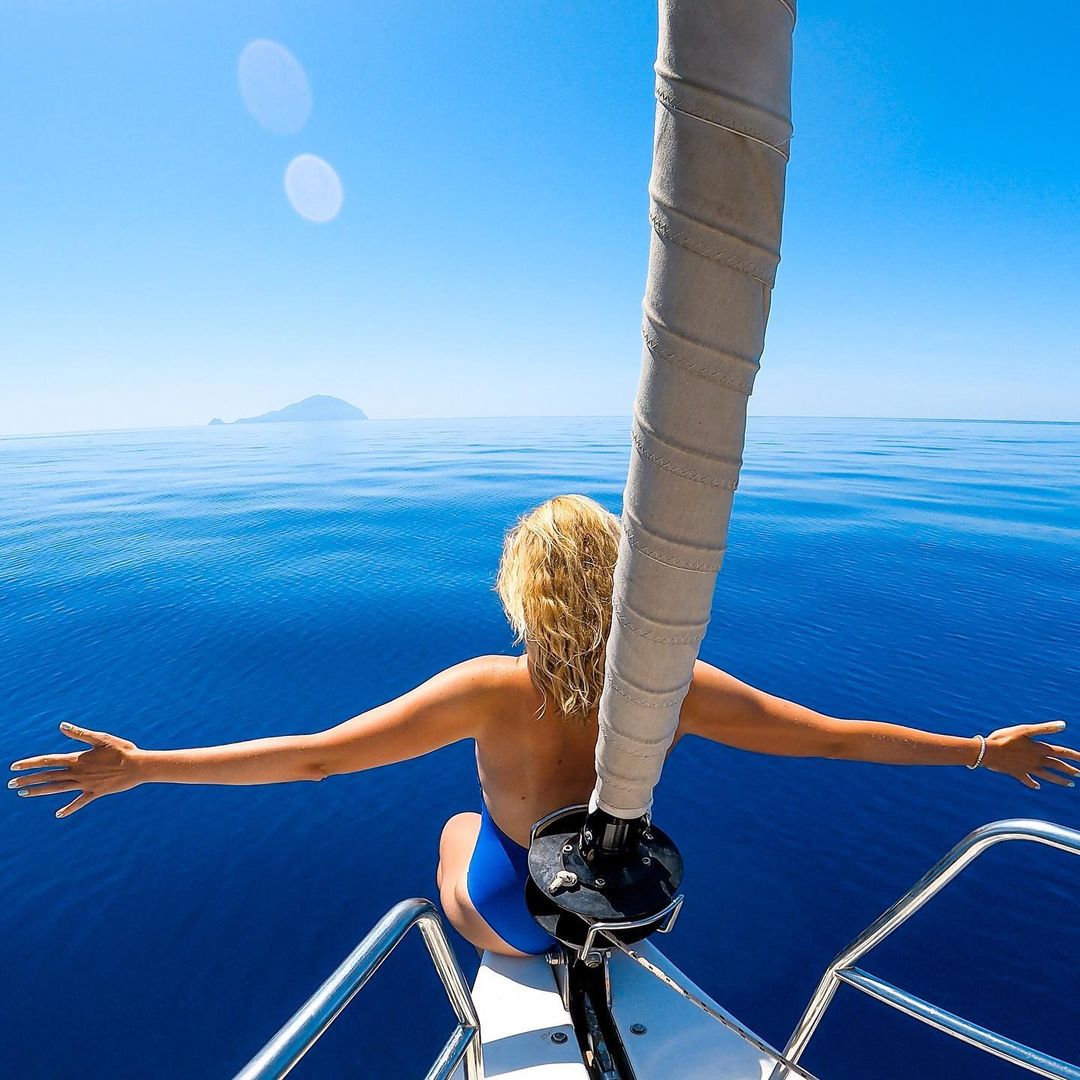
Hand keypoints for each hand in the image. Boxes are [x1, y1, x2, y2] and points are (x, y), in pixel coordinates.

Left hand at [9, 722, 143, 816]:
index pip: (48, 761)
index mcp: (77, 759)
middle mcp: (77, 773)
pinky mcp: (95, 793)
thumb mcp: (101, 738)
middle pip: (48, 776)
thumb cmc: (122, 749)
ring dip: (39, 791)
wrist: (138, 766)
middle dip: (28, 779)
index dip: (30, 763)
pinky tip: (58, 815)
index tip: (14, 766)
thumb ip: (80, 734)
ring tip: (23, 793)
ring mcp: (85, 785)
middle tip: (11, 784)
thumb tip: (61, 726)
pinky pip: (79, 802)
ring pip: (57, 789)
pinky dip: (68, 809)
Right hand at [983, 720, 1078, 789]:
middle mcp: (1036, 760)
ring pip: (1047, 776)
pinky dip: (1033, 783)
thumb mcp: (1025, 729)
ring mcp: (1027, 768)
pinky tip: (1038, 786)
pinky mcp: (1017, 773)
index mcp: (1039, 749)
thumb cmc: (1005, 738)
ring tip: (1069, 784)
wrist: (988, 752)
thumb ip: (1045, 728)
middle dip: (1070, 770)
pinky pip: (1028, 780)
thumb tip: (1063, 724)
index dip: (1075, 756)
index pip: (1062, 752)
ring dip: (1059, 780)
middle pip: (1057, 766)